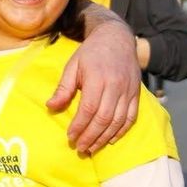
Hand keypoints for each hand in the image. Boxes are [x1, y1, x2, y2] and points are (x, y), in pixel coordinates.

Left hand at [48, 18, 139, 154]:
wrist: (116, 38)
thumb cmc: (90, 53)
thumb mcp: (72, 65)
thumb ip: (63, 88)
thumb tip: (51, 106)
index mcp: (97, 78)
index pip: (88, 109)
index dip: (79, 126)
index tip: (70, 137)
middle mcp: (115, 86)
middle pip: (103, 118)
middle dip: (91, 137)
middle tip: (80, 148)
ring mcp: (128, 91)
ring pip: (118, 121)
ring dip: (104, 138)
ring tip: (92, 148)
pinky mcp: (136, 94)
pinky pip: (130, 117)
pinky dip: (121, 131)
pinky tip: (110, 140)